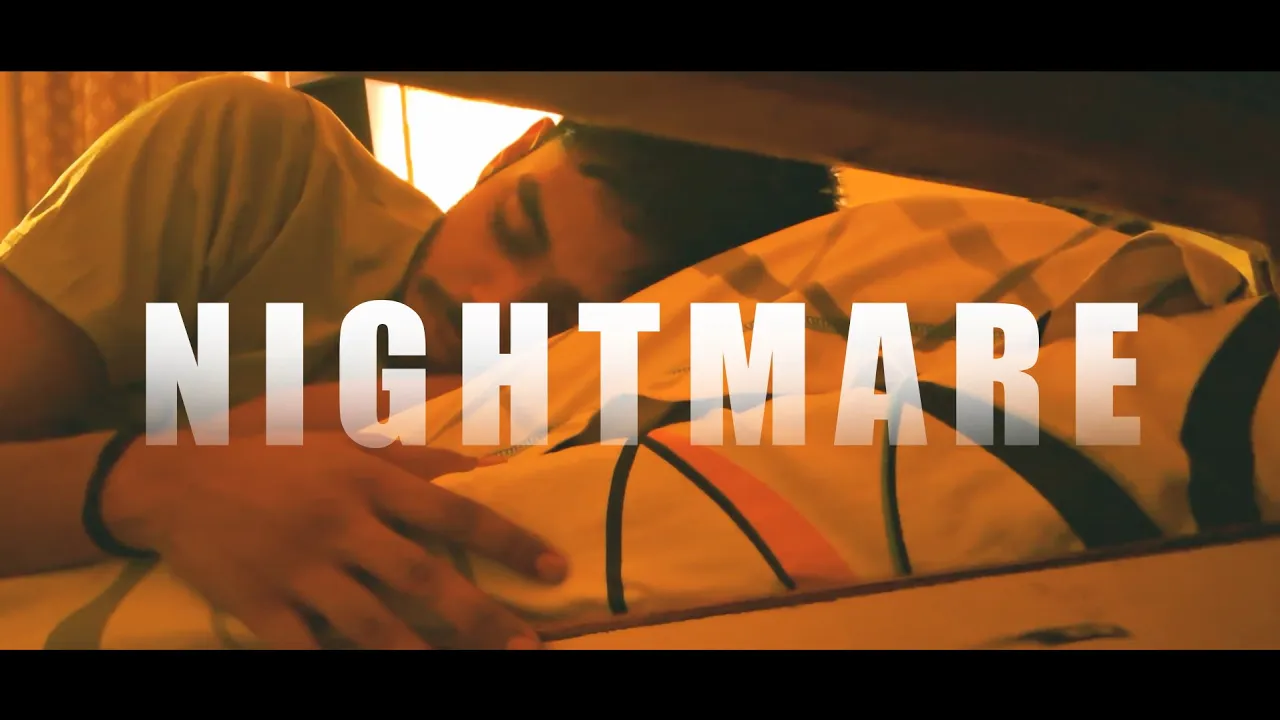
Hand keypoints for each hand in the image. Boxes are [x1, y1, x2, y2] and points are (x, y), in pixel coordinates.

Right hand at [101, 431, 566, 649]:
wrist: (171, 478)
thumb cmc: (269, 452)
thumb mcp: (340, 437)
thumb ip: (414, 455)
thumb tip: (488, 466)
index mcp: (364, 476)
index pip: (451, 512)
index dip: (507, 540)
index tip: (554, 566)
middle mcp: (338, 522)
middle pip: (422, 576)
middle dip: (480, 617)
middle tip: (529, 646)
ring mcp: (297, 568)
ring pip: (372, 623)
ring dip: (424, 655)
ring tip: (471, 672)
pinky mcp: (258, 606)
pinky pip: (305, 651)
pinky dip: (335, 666)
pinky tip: (376, 678)